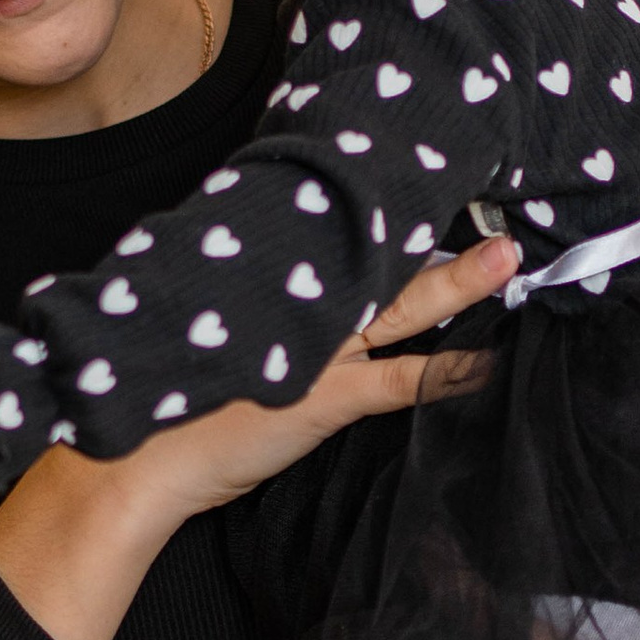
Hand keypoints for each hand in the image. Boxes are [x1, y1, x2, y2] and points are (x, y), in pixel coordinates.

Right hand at [0, 234, 517, 639]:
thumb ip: (247, 302)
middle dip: (433, 230)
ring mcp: (318, 348)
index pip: (340, 238)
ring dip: (459, 284)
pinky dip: (451, 373)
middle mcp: (299, 303)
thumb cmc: (164, 397)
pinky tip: (492, 363)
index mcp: (269, 278)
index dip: (385, 216)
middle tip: (489, 204)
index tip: (421, 182)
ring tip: (508, 259)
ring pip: (402, 306)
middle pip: (379, 257)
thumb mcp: (206, 329)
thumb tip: (276, 283)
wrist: (132, 457)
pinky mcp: (328, 397)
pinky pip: (404, 382)